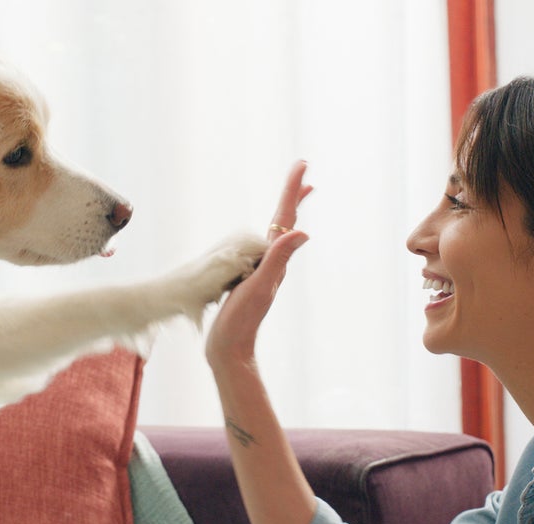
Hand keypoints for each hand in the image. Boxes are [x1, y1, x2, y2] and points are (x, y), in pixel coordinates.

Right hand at [206, 160, 311, 372]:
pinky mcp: (248, 281)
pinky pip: (260, 250)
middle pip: (285, 222)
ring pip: (275, 235)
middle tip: (303, 172)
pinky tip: (264, 239)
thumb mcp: (260, 287)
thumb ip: (278, 260)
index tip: (303, 164)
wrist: (229, 349)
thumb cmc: (242, 321)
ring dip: (284, 213)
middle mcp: (271, 264)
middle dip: (293, 196)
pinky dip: (267, 235)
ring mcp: (260, 272)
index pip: (286, 218)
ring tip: (293, 197)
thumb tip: (303, 233)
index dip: (293, 190)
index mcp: (274, 260)